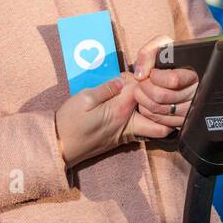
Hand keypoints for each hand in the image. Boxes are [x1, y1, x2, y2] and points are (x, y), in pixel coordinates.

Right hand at [54, 72, 170, 169]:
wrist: (60, 147)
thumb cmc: (69, 122)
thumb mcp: (84, 98)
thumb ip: (106, 88)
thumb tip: (123, 80)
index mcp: (121, 111)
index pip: (143, 90)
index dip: (141, 79)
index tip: (132, 75)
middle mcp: (129, 125)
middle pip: (160, 118)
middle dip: (162, 104)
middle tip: (150, 91)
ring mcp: (127, 134)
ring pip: (155, 128)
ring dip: (155, 113)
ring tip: (144, 99)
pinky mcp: (122, 140)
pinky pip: (143, 130)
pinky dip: (144, 119)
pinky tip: (133, 108)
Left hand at [130, 35, 199, 132]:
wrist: (179, 70)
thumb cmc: (169, 58)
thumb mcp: (161, 46)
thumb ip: (148, 53)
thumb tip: (141, 74)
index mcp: (193, 73)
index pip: (173, 80)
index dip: (156, 76)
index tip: (153, 73)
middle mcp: (195, 93)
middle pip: (163, 96)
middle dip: (145, 87)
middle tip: (143, 82)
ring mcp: (189, 109)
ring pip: (159, 109)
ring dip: (143, 99)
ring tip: (143, 90)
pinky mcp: (182, 121)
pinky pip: (159, 120)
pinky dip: (148, 111)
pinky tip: (148, 101)